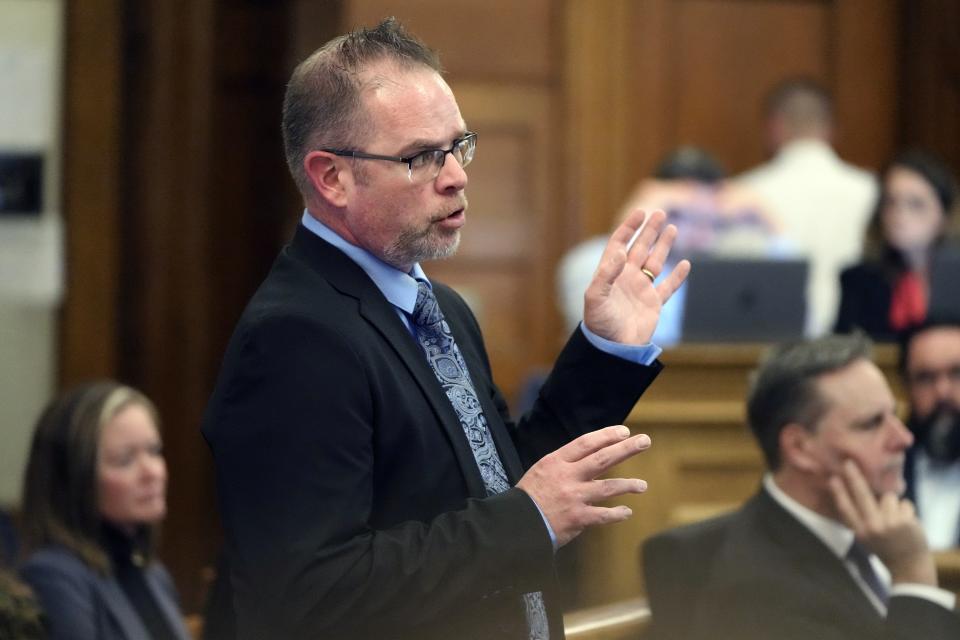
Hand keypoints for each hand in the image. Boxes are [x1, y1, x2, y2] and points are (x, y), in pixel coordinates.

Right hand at [516, 425, 650, 546]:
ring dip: (628, 485)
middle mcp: (567, 476)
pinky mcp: (578, 518)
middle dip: (625, 449)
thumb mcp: (542, 470)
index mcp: (556, 461)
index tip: (624, 432)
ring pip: (608, 487)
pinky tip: (627, 512)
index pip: (586, 443)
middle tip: (644, 441)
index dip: (606, 436)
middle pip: (602, 459)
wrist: (515, 522)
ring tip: (642, 485)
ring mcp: (574, 497)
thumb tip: (588, 459)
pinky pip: (603, 515)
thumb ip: (564, 464)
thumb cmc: (528, 496)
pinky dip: (616, 514)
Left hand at [583, 209, 690, 344]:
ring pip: (655, 262)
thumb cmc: (599, 323)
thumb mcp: (596, 297)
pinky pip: (668, 287)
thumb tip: (621, 252)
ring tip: (671, 227)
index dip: (629, 228)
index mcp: (611, 274)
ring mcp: (641, 290)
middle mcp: (627, 278)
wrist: (613, 348)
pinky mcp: (653, 304)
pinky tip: (686, 264)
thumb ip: (606, 274)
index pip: (619, 244)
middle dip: (649, 231)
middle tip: (659, 212)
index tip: (639, 213)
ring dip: (663, 245)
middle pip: (640, 248)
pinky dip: (677, 277)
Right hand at [829, 460, 936, 585]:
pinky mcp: (906, 521)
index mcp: (860, 532)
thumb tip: (854, 490)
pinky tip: (907, 523)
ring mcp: (890, 524)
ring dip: (893, 504)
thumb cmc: (884, 546)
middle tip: (849, 463)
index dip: (839, 492)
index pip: (846, 508)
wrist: (908, 564)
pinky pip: (904, 503)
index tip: (833, 478)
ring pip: (889, 497)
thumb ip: (860, 517)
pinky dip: (906, 510)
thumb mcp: (865, 537)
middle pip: (862, 496)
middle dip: (854, 477)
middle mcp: (873, 527)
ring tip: (895, 519)